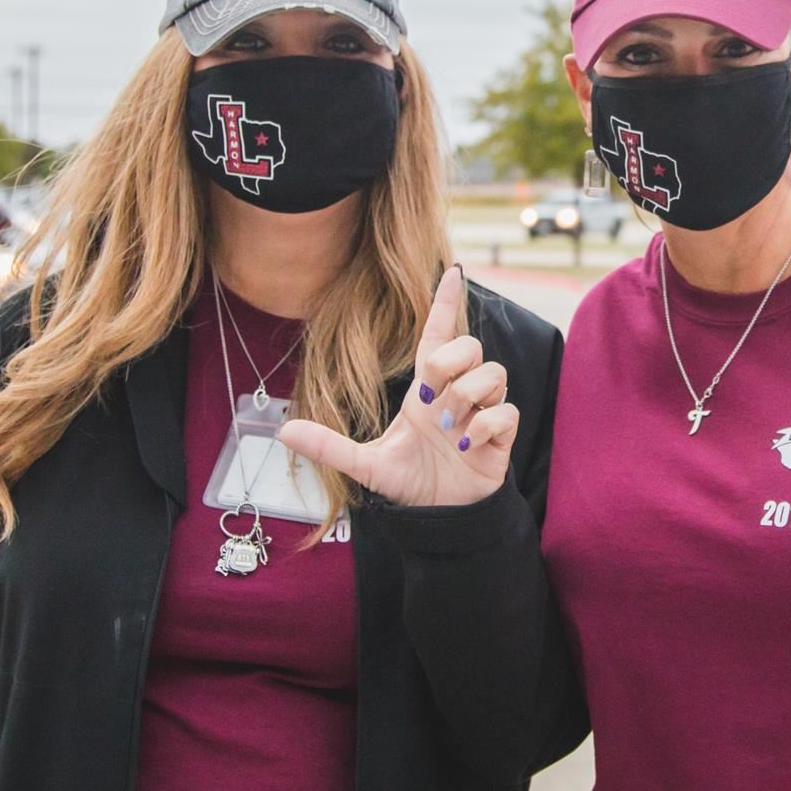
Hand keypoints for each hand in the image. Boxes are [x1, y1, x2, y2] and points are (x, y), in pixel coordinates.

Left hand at [279, 267, 517, 507]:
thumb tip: (284, 430)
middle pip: (470, 346)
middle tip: (430, 402)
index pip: (439, 335)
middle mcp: (457, 395)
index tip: (452, 272)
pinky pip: (506, 411)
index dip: (445, 304)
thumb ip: (329, 446)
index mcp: (428, 391)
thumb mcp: (364, 464)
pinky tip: (466, 446)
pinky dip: (486, 425)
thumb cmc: (409, 483)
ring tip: (448, 431)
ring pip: (493, 373)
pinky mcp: (501, 436)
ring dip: (467, 397)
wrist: (437, 519)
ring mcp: (482, 412)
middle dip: (450, 365)